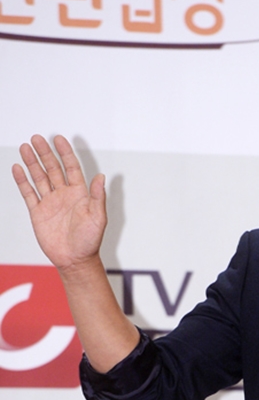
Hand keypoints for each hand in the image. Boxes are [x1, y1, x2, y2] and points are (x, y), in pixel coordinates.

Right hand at [12, 135, 105, 276]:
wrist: (75, 260)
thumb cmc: (90, 241)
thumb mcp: (98, 218)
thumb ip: (98, 197)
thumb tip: (101, 177)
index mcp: (79, 194)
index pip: (71, 168)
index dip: (65, 153)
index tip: (58, 139)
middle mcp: (64, 195)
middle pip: (52, 168)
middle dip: (45, 153)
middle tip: (37, 138)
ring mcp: (50, 202)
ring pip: (39, 177)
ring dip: (32, 163)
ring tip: (25, 147)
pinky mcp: (38, 213)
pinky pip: (29, 193)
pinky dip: (22, 181)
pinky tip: (17, 168)